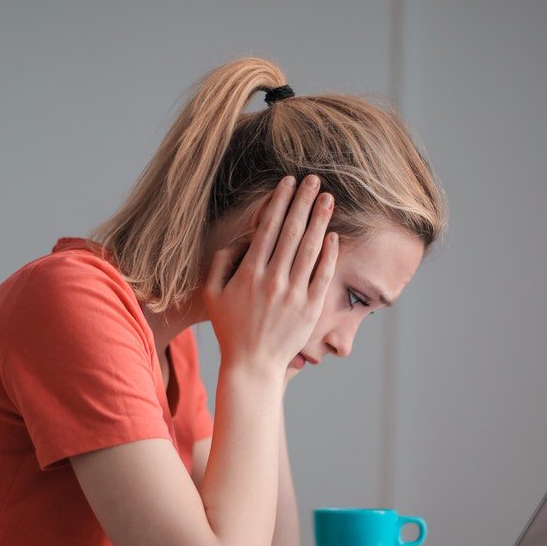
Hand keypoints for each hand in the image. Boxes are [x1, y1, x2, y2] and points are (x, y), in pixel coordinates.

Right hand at [203, 174, 337, 375]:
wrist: (252, 365)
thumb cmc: (230, 328)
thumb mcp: (212, 294)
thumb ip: (221, 263)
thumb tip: (239, 240)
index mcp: (249, 273)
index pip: (267, 228)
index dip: (279, 202)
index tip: (288, 182)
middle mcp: (273, 280)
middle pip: (292, 232)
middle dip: (303, 202)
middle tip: (314, 180)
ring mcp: (294, 295)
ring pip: (310, 249)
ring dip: (320, 220)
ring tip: (328, 198)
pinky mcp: (310, 309)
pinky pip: (323, 275)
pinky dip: (329, 254)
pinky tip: (333, 235)